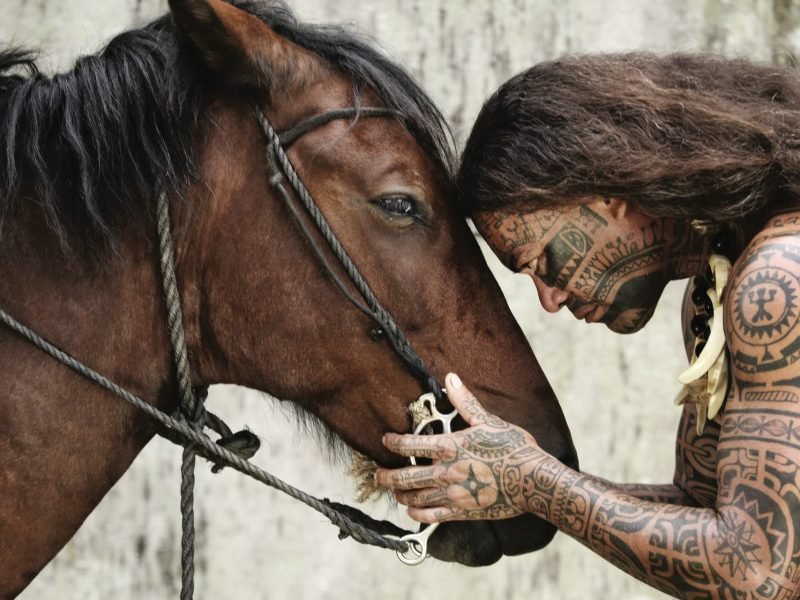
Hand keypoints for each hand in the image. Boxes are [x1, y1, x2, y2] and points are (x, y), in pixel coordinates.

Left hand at [374, 372, 541, 522]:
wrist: (532, 480)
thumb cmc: (512, 447)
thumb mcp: (488, 420)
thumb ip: (465, 402)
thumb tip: (451, 378)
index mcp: (449, 447)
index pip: (410, 444)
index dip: (393, 442)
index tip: (385, 440)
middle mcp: (445, 472)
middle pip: (406, 476)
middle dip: (386, 476)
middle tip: (377, 475)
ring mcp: (452, 494)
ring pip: (416, 497)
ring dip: (400, 494)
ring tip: (394, 491)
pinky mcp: (462, 511)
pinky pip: (432, 516)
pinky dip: (418, 514)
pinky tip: (412, 511)